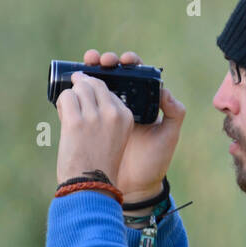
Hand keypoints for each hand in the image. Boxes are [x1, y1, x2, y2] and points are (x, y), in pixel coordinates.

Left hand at [54, 68, 135, 188]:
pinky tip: (62, 111)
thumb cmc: (99, 163)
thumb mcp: (114, 136)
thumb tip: (82, 92)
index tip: (88, 98)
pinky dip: (62, 102)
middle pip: (94, 84)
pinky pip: (66, 97)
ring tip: (68, 106)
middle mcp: (112, 114)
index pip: (109, 91)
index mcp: (125, 117)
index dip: (95, 92)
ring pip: (79, 88)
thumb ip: (105, 116)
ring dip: (71, 95)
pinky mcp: (75, 121)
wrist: (91, 185)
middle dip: (82, 85)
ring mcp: (94, 116)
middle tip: (74, 87)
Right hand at [76, 49, 185, 202]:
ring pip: (95, 86)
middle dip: (103, 62)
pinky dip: (76, 94)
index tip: (124, 61)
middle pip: (112, 74)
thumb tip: (165, 91)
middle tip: (99, 61)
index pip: (135, 74)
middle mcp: (124, 103)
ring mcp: (106, 113)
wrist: (134, 185)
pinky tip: (71, 88)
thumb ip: (174, 113)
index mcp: (143, 102)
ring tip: (83, 68)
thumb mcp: (168, 136)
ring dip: (88, 73)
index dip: (128, 63)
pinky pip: (82, 104)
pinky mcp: (91, 124)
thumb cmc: (155, 160)